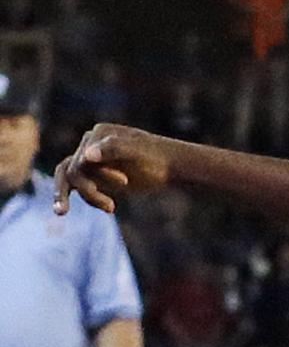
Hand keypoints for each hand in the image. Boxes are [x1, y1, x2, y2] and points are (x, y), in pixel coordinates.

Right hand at [54, 125, 176, 215]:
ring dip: (89, 197)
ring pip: (71, 179)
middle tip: (106, 207)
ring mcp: (90, 160)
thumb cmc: (155, 156)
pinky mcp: (93, 175)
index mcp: (97, 135)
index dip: (101, 174)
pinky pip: (75, 185)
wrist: (168, 165)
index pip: (83, 159)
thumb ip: (113, 149)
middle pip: (72, 170)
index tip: (125, 182)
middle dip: (88, 190)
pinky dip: (68, 197)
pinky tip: (62, 211)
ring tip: (110, 208)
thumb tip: (86, 155)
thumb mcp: (138, 151)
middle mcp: (89, 145)